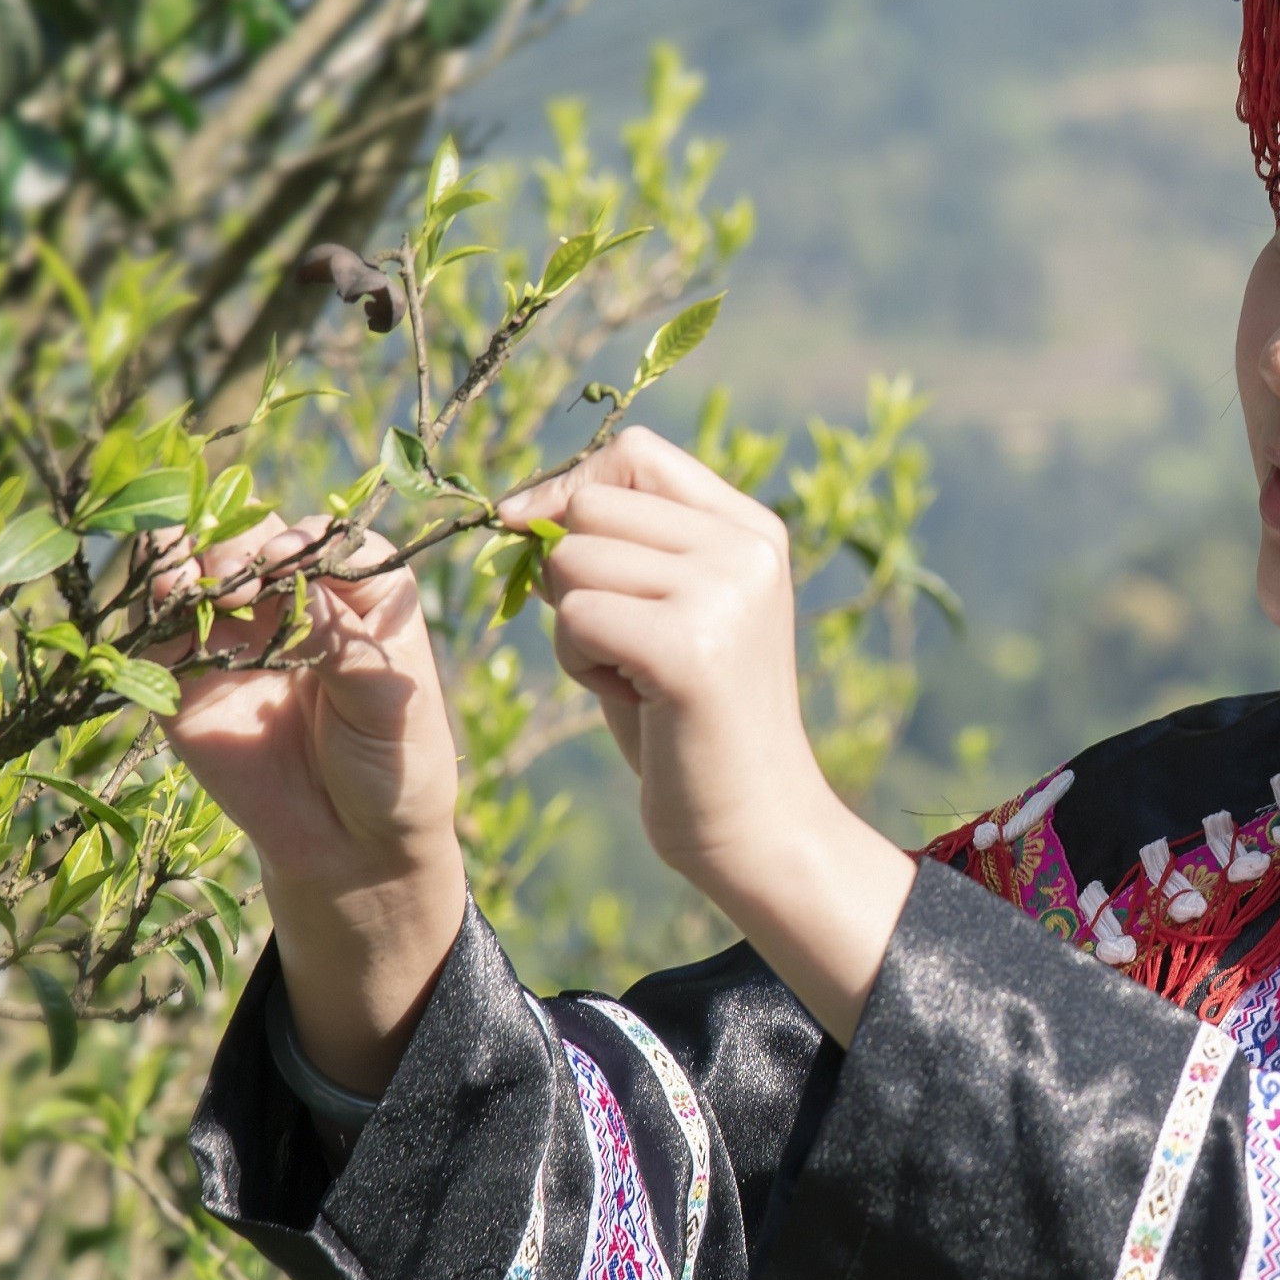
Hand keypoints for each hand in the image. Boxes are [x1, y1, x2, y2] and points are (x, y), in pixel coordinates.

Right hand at [155, 516, 467, 1090]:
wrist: (350, 846)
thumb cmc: (395, 763)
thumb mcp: (384, 698)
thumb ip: (338, 637)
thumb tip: (287, 573)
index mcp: (358, 593)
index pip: (324, 540)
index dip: (301, 542)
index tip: (286, 562)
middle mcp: (292, 600)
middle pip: (250, 543)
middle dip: (236, 549)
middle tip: (235, 580)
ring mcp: (236, 634)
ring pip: (197, 571)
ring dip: (185, 562)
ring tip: (188, 584)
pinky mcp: (188, 676)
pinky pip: (160, 628)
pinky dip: (153, 608)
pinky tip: (161, 603)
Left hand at [504, 430, 910, 1040]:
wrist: (757, 826)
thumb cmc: (691, 723)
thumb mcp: (664, 611)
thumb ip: (617, 550)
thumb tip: (522, 508)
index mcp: (751, 529)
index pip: (633, 453)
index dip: (570, 490)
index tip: (544, 546)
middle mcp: (747, 548)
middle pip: (590, 504)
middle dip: (568, 571)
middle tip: (616, 642)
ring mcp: (725, 593)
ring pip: (572, 561)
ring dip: (573, 626)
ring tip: (632, 676)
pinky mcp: (690, 648)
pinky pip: (576, 617)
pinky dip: (581, 664)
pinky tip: (634, 699)